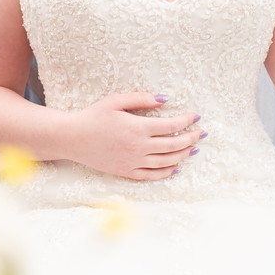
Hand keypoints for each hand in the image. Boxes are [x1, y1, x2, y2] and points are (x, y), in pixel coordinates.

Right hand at [65, 91, 202, 180]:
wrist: (73, 138)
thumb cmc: (93, 116)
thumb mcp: (116, 101)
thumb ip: (142, 99)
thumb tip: (165, 99)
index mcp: (137, 128)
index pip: (170, 126)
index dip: (186, 121)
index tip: (195, 116)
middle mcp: (138, 147)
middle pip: (173, 145)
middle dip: (190, 138)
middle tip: (201, 133)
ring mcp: (133, 162)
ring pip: (166, 162)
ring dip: (182, 155)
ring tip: (193, 148)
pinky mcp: (126, 172)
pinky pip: (152, 175)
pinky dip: (166, 172)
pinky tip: (175, 167)